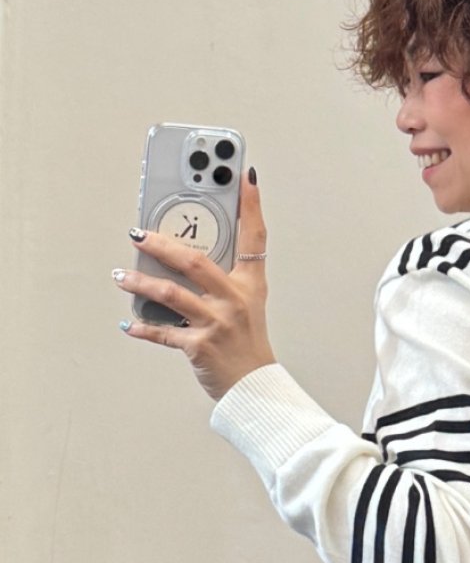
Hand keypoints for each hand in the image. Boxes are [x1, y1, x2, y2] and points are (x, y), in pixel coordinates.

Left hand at [114, 167, 276, 404]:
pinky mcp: (199, 346)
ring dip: (140, 283)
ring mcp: (216, 322)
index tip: (245, 176)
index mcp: (248, 284)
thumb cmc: (247, 342)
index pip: (254, 237)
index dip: (251, 206)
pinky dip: (143, 329)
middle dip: (162, 245)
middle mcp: (233, 299)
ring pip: (171, 294)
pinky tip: (128, 324)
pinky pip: (164, 333)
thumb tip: (185, 253)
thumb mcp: (247, 302)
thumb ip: (225, 276)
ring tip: (122, 276)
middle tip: (138, 233)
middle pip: (195, 261)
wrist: (254, 386)